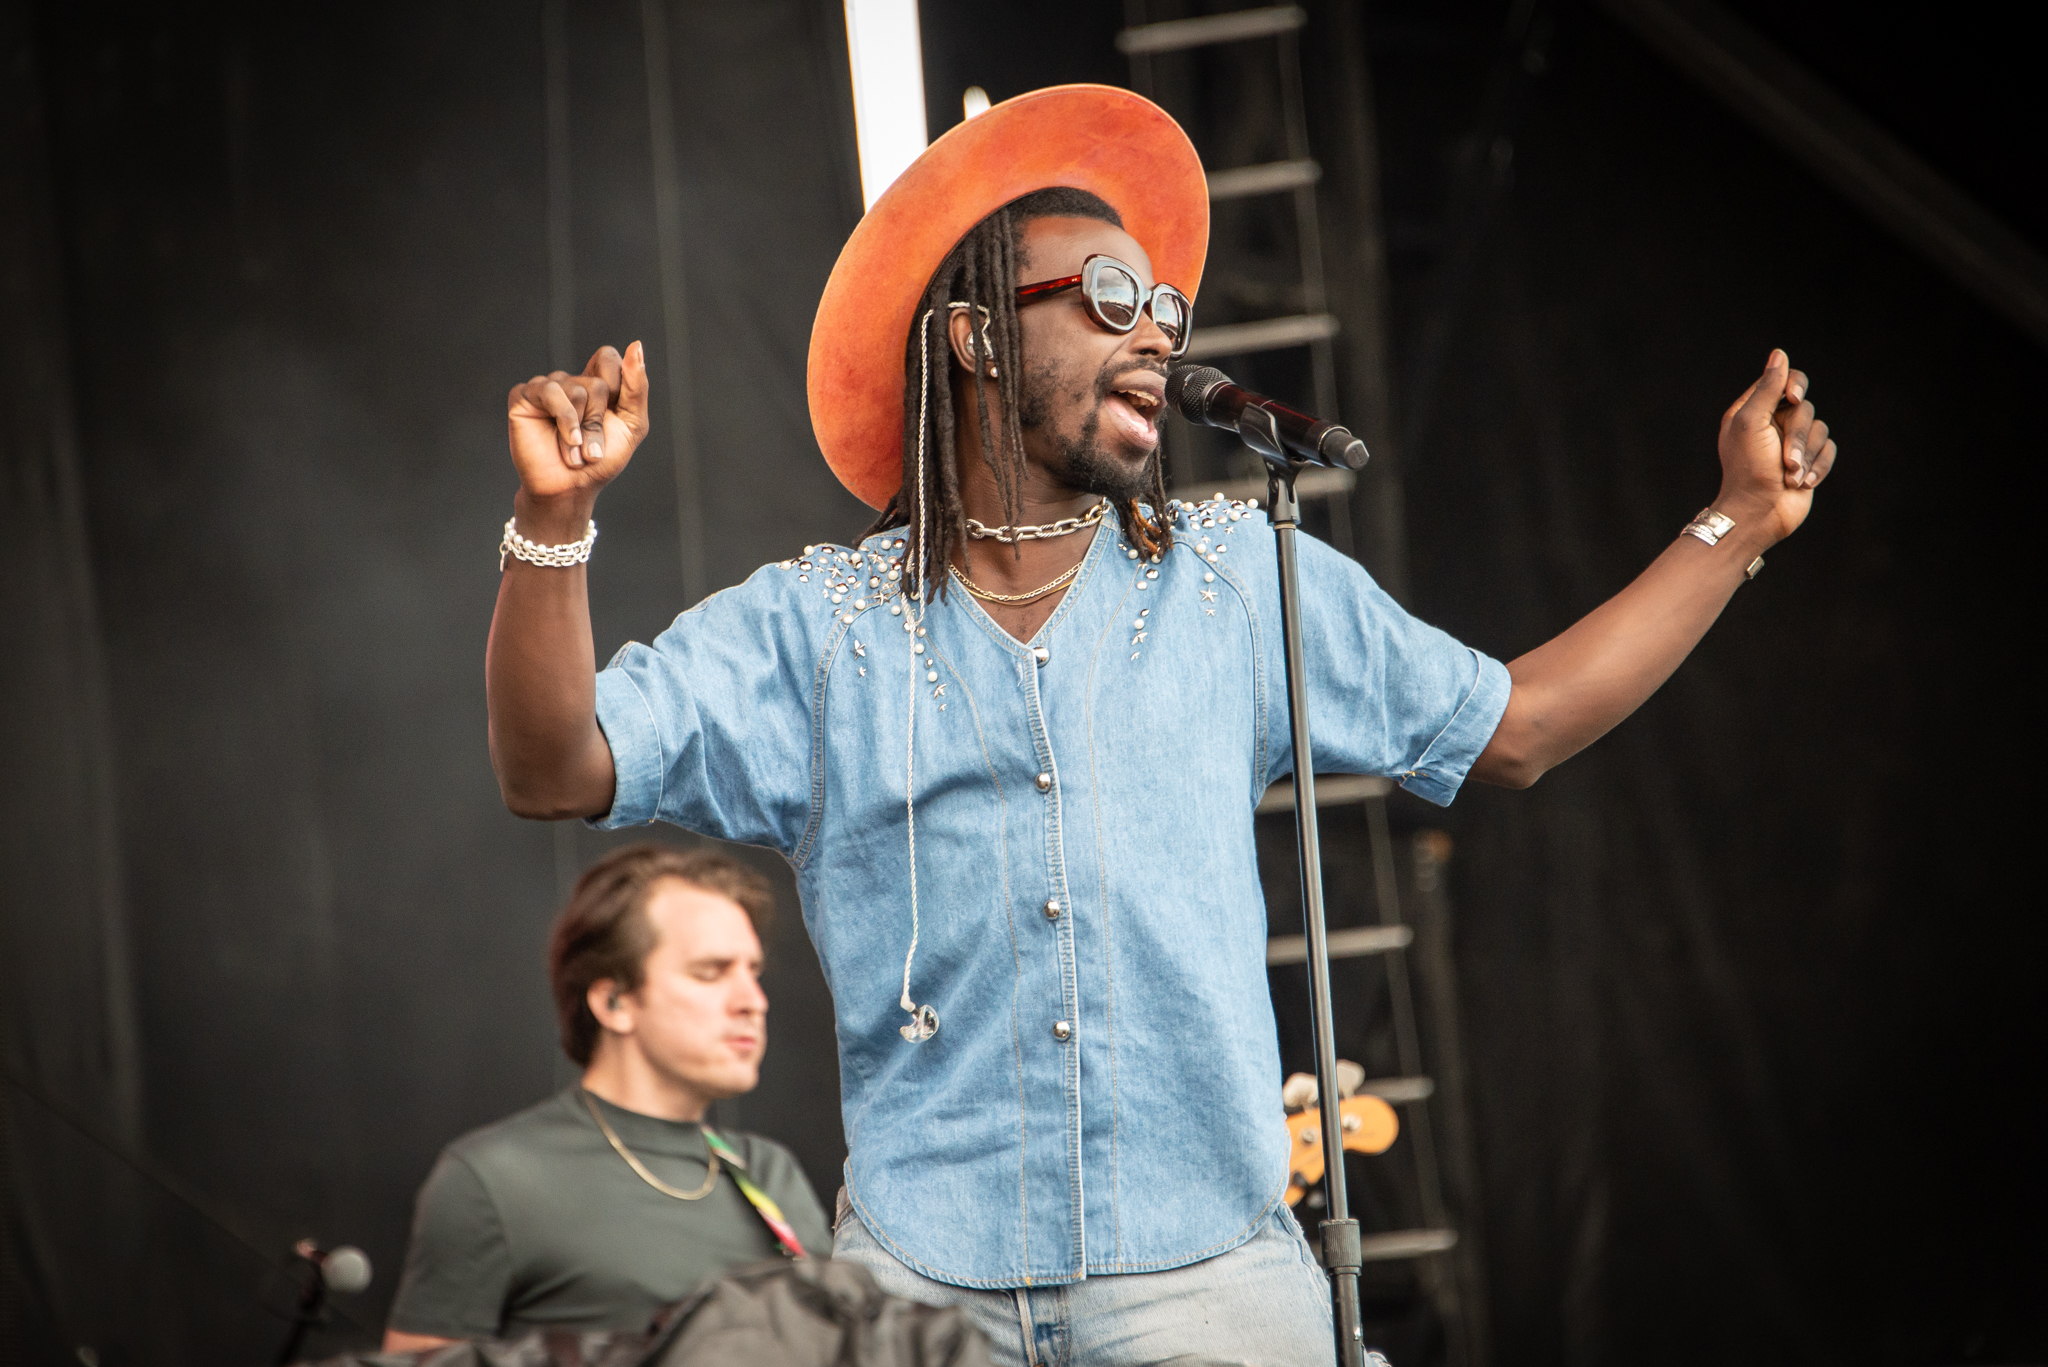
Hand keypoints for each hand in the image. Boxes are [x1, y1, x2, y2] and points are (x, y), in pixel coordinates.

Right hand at [506, 342, 650, 509]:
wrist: (571, 489)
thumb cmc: (600, 461)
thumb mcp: (632, 424)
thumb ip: (637, 387)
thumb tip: (636, 345)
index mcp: (595, 384)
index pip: (608, 358)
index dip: (617, 388)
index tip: (614, 417)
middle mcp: (570, 382)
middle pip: (597, 382)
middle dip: (599, 422)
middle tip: (591, 446)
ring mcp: (546, 387)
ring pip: (575, 390)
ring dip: (582, 430)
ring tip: (575, 451)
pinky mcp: (524, 396)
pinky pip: (549, 392)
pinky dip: (565, 420)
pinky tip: (567, 441)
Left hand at [1714, 348, 1838, 542]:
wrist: (1759, 514)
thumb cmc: (1748, 469)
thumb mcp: (1750, 423)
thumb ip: (1767, 388)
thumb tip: (1779, 354)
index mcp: (1753, 411)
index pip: (1783, 381)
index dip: (1793, 384)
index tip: (1793, 398)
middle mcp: (1773, 424)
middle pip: (1805, 409)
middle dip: (1797, 437)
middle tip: (1784, 460)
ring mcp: (1792, 443)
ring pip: (1820, 429)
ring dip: (1806, 456)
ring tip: (1790, 476)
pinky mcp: (1809, 460)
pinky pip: (1829, 449)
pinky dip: (1818, 466)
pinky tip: (1802, 484)